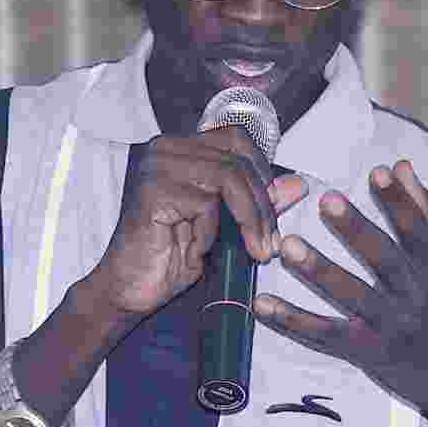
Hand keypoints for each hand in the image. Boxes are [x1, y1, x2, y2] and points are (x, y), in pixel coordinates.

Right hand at [93, 127, 309, 318]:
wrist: (129, 289)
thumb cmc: (170, 257)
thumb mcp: (224, 227)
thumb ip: (256, 202)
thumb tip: (299, 185)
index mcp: (180, 148)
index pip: (237, 137)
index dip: (262, 171)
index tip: (272, 210)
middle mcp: (165, 148)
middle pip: (238, 159)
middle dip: (263, 204)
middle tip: (271, 242)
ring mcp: (157, 166)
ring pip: (229, 178)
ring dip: (250, 219)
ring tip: (256, 250)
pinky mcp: (152, 191)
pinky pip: (206, 203)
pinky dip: (212, 231)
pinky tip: (199, 249)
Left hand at [253, 159, 427, 426]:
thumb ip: (427, 214)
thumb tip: (402, 166)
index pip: (419, 232)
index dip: (400, 203)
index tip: (377, 173)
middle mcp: (417, 299)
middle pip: (385, 262)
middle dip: (356, 230)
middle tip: (325, 200)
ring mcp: (391, 328)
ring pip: (353, 298)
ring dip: (320, 271)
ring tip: (288, 245)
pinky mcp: (367, 353)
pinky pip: (325, 335)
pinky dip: (293, 319)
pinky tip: (262, 303)